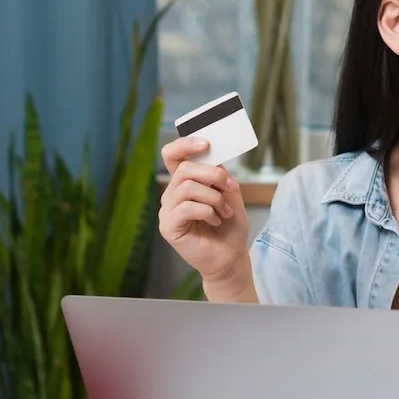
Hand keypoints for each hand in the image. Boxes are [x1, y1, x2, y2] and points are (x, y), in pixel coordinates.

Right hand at [158, 137, 250, 292]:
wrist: (231, 255)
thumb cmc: (230, 226)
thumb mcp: (229, 193)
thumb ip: (219, 174)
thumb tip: (212, 157)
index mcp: (184, 183)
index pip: (172, 155)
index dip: (185, 144)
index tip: (207, 143)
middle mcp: (172, 194)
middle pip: (184, 169)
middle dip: (213, 175)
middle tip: (230, 188)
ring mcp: (167, 210)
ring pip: (188, 187)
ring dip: (214, 197)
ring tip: (224, 211)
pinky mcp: (168, 226)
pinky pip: (186, 207)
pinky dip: (207, 211)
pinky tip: (215, 220)